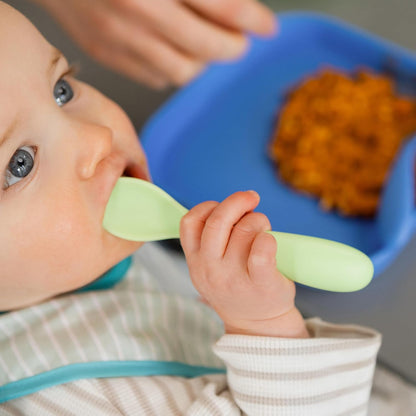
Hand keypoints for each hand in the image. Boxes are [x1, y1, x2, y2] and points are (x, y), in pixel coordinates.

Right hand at [34, 0, 275, 87]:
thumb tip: (236, 7)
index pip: (226, 7)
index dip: (254, 20)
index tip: (267, 28)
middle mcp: (139, 8)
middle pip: (209, 48)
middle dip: (234, 47)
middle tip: (240, 42)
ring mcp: (120, 36)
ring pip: (184, 72)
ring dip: (204, 63)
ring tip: (206, 47)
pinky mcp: (106, 53)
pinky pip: (156, 78)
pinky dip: (173, 70)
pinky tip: (174, 53)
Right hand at [180, 191, 308, 337]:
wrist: (257, 325)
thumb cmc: (237, 285)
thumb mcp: (211, 268)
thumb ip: (211, 241)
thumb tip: (235, 204)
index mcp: (195, 261)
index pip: (189, 222)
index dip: (207, 206)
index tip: (223, 206)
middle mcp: (209, 269)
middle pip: (217, 221)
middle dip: (236, 201)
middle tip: (252, 197)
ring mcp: (233, 278)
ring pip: (244, 230)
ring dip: (258, 220)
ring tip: (263, 229)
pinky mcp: (260, 283)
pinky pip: (263, 248)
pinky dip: (268, 237)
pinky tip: (270, 240)